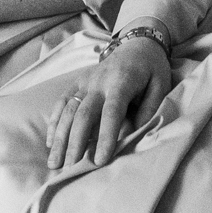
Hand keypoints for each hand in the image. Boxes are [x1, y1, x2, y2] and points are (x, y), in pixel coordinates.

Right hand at [46, 37, 172, 169]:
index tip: (100, 160)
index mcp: (121, 82)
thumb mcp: (161, 86)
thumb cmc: (152, 68)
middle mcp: (98, 82)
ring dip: (59, 138)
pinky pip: (62, 102)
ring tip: (55, 162)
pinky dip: (54, 123)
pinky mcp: (78, 82)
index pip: (111, 112)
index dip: (105, 137)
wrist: (138, 43)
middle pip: (83, 114)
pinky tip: (50, 142)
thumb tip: (134, 134)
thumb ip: (149, 109)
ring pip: (68, 110)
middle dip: (75, 143)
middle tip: (70, 169)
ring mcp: (85, 82)